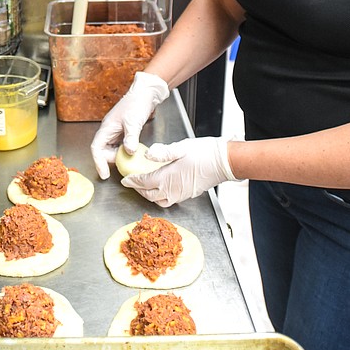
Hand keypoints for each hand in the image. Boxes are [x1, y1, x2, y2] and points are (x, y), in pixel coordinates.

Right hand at [90, 71, 169, 178]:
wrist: (145, 93)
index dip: (99, 162)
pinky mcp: (124, 131)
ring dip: (118, 156)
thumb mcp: (133, 122)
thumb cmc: (136, 103)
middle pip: (103, 150)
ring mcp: (116, 131)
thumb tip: (129, 152)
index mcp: (106, 127)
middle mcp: (109, 130)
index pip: (96, 148)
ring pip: (112, 149)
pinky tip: (133, 154)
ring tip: (129, 161)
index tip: (104, 174)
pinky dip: (125, 151)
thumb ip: (131, 138)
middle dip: (111, 160)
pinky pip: (120, 145)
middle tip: (123, 166)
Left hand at [121, 136, 236, 206]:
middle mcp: (172, 190)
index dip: (132, 181)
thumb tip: (147, 155)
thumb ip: (162, 152)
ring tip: (145, 187)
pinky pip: (169, 200)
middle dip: (138, 190)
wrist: (224, 162)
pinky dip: (161, 197)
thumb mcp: (181, 148)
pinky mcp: (188, 195)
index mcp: (167, 178)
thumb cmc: (204, 153)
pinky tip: (162, 188)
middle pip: (149, 195)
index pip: (144, 182)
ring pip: (159, 201)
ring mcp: (181, 195)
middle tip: (132, 183)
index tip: (125, 180)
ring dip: (149, 195)